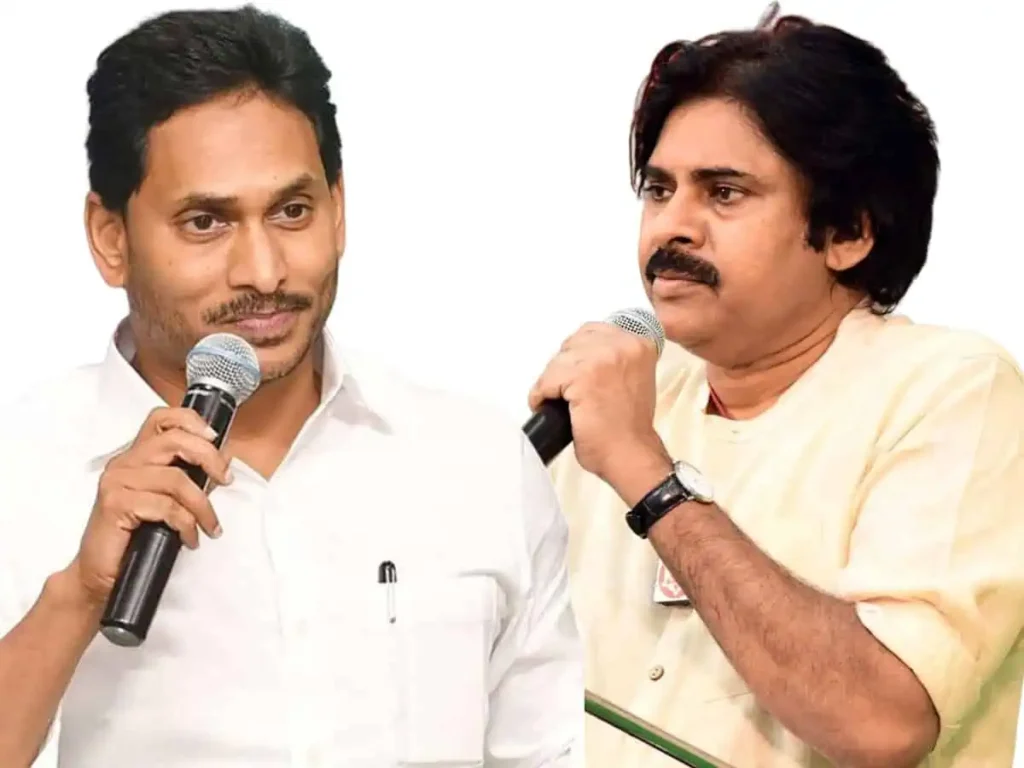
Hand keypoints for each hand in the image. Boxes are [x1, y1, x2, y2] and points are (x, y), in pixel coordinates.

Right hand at [66, 407, 233, 606]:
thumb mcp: (169, 501)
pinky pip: (165, 507)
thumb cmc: (135, 538)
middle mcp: (124, 463)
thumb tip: (225, 458)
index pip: (161, 419)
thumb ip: (192, 477)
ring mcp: (117, 482)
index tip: (214, 439)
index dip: (191, 421)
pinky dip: (186, 525)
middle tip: (226, 480)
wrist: (100, 575)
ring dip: (203, 506)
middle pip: (175, 441)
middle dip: (209, 459)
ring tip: (210, 526)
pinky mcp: (115, 504)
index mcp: (137, 457)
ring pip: (176, 479)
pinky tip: (189, 539)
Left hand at [527, 321, 669, 482]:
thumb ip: (614, 360)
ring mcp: (602, 359)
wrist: (631, 455)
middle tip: (563, 390)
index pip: (592, 332)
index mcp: (638, 343)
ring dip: (551, 382)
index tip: (574, 372)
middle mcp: (623, 345)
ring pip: (558, 361)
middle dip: (563, 367)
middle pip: (573, 344)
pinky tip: (546, 406)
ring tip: (556, 400)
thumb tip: (583, 356)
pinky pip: (547, 380)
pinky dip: (541, 394)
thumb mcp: (632, 378)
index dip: (578, 354)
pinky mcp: (583, 377)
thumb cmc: (629, 428)